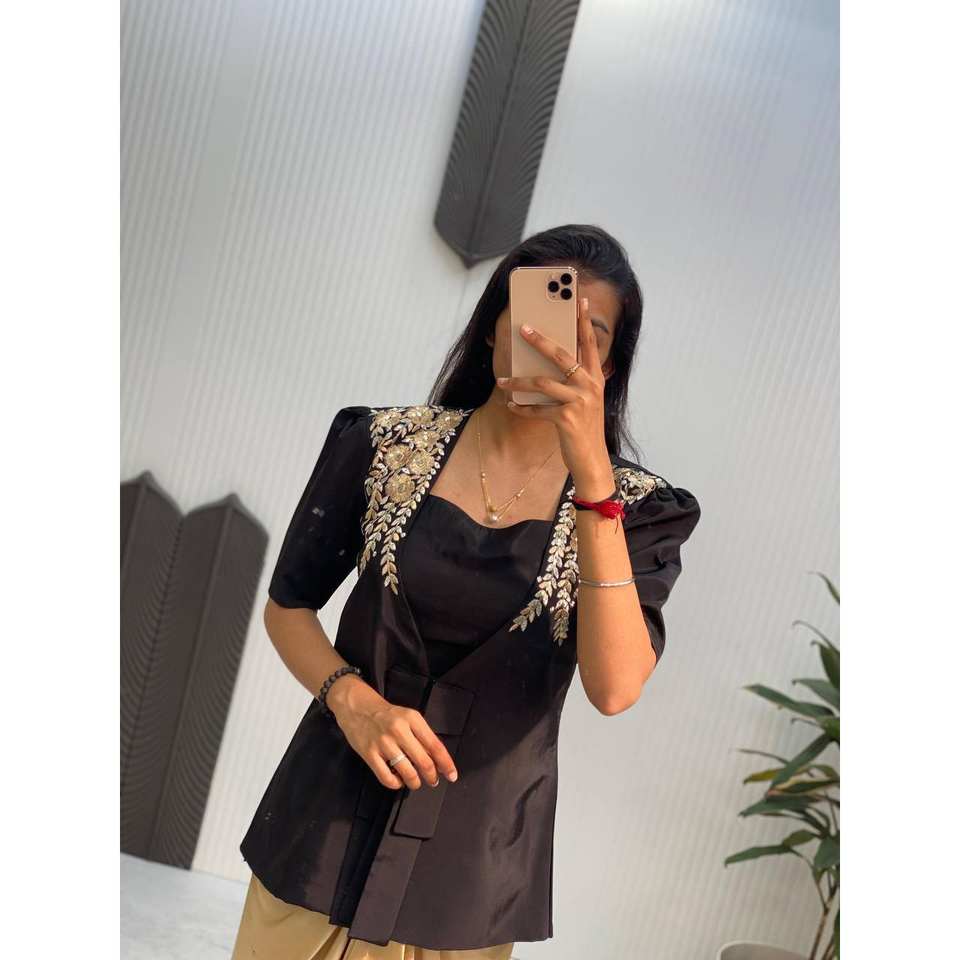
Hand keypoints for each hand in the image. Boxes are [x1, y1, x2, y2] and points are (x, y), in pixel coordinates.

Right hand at [326, 674, 458, 789]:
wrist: (357, 707)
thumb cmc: (387, 714)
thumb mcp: (408, 717)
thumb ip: (422, 735)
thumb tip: (437, 759)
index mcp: (412, 719)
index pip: (435, 745)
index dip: (446, 763)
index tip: (452, 775)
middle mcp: (399, 730)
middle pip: (423, 762)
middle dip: (432, 776)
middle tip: (433, 780)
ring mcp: (383, 743)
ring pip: (407, 772)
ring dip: (415, 782)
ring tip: (416, 782)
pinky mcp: (369, 754)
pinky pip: (387, 778)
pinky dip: (396, 784)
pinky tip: (398, 780)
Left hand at [495, 296, 613, 497]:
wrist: (592, 460)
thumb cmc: (584, 428)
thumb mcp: (586, 401)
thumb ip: (576, 381)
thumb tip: (551, 363)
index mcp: (595, 379)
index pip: (589, 344)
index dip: (583, 321)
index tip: (579, 299)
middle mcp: (590, 386)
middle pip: (562, 355)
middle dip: (540, 340)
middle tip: (522, 327)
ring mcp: (579, 402)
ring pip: (542, 382)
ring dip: (518, 381)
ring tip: (501, 380)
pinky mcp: (567, 419)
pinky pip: (537, 409)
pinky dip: (522, 408)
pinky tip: (511, 406)